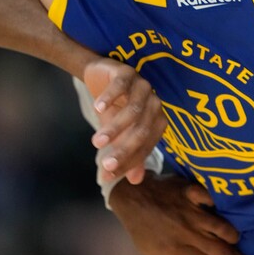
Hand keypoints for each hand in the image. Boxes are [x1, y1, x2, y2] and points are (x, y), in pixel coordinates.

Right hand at [82, 57, 166, 183]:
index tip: (107, 174)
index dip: (127, 162)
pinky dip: (109, 98)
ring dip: (114, 128)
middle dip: (123, 150)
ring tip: (96, 142)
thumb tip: (135, 181)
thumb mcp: (120, 133)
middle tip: (104, 165)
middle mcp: (154, 104)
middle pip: (141, 131)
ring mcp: (143, 87)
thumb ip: (130, 155)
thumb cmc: (115, 108)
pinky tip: (97, 108)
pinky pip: (121, 86)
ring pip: (132, 111)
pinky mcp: (128, 73)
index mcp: (157, 122)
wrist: (101, 77)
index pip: (145, 146)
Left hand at [108, 173, 246, 254]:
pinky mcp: (191, 191)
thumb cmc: (144, 231)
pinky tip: (227, 211)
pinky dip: (221, 205)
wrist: (132, 197)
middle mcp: (185, 231)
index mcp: (175, 249)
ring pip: (221, 226)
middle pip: (219, 248)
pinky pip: (213, 199)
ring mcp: (189, 210)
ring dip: (232, 235)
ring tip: (235, 239)